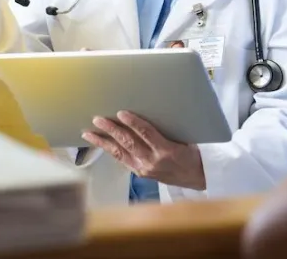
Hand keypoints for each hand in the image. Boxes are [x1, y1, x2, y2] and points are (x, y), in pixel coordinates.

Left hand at [82, 111, 205, 190]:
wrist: (197, 177)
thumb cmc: (192, 153)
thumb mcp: (184, 138)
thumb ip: (167, 128)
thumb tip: (150, 109)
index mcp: (166, 150)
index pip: (146, 134)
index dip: (133, 122)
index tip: (121, 112)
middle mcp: (153, 161)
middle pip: (128, 143)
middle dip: (111, 130)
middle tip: (97, 119)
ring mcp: (144, 169)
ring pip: (120, 153)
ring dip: (103, 142)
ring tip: (89, 133)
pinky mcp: (140, 174)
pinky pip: (122, 159)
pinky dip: (110, 151)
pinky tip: (100, 144)